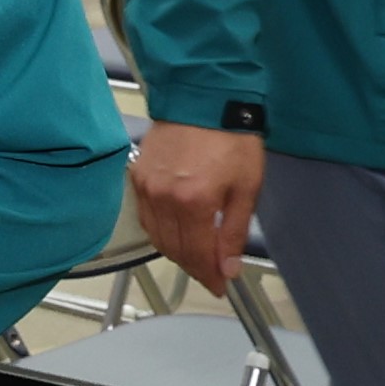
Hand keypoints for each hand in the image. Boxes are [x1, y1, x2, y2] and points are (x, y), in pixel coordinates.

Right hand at [132, 121, 264, 293]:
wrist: (204, 99)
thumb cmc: (231, 138)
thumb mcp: (246, 186)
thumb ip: (233, 231)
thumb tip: (228, 268)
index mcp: (194, 201)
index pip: (198, 255)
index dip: (210, 276)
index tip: (221, 287)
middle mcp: (164, 198)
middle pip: (176, 250)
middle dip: (195, 267)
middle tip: (211, 273)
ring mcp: (147, 188)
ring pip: (158, 238)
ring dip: (177, 252)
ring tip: (196, 254)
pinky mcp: (138, 177)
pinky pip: (146, 218)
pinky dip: (161, 231)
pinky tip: (177, 231)